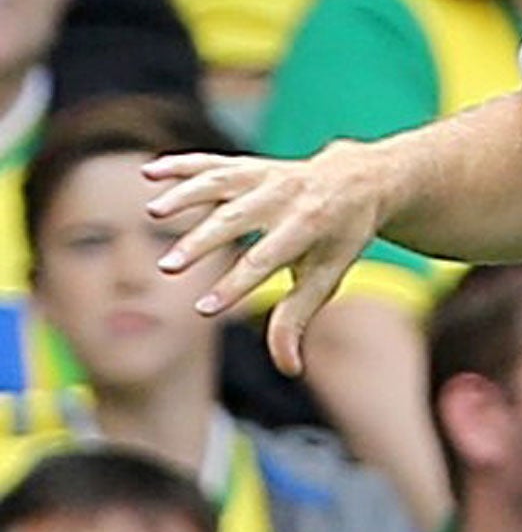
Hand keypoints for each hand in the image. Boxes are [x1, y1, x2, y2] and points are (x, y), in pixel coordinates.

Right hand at [142, 143, 385, 375]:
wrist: (363, 180)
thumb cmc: (339, 238)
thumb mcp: (327, 277)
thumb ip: (298, 319)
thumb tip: (289, 369)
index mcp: (309, 226)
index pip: (266, 259)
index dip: (235, 285)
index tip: (204, 309)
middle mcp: (286, 196)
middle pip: (237, 219)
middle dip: (201, 243)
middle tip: (168, 268)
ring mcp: (266, 176)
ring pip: (221, 183)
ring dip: (185, 195)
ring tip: (152, 213)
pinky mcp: (250, 165)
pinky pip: (212, 162)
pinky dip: (180, 164)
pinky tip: (148, 173)